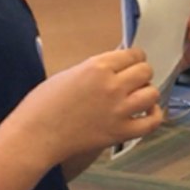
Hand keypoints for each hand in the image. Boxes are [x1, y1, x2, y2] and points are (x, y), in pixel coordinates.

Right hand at [20, 48, 162, 165]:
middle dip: (140, 73)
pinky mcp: (121, 132)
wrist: (35, 135)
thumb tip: (117, 67)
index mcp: (97, 67)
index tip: (132, 62)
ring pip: (152, 93)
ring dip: (147, 93)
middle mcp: (112, 86)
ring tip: (138, 96)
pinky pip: (152, 121)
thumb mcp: (69, 73)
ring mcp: (119, 110)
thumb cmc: (43, 104)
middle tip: (133, 80)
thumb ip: (96, 69)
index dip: (134, 57)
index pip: (132, 54)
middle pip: (145, 71)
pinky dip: (154, 115)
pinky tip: (147, 112)